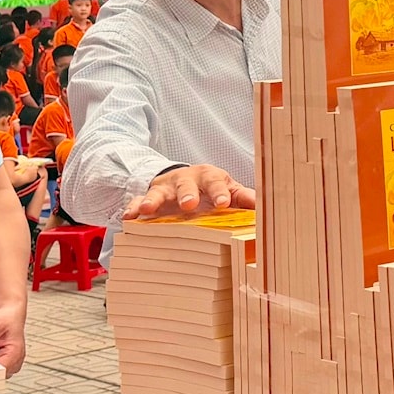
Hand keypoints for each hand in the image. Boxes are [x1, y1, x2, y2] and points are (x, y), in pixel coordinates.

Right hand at [124, 166, 255, 220]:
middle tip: (188, 205)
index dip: (220, 193)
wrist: (183, 179)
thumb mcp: (228, 189)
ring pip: (159, 192)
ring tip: (147, 209)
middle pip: (187, 185)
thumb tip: (265, 207)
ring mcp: (166, 188)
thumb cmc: (210, 187)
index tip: (223, 204)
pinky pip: (139, 201)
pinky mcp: (150, 196)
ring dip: (153, 200)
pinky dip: (133, 207)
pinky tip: (128, 216)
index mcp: (210, 177)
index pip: (216, 183)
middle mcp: (187, 180)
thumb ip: (243, 198)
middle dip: (187, 194)